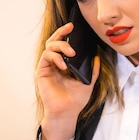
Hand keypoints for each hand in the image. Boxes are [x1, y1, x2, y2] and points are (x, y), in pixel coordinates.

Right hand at [36, 22, 99, 139]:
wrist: (67, 112)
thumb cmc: (75, 100)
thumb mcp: (88, 83)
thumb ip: (93, 70)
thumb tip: (97, 57)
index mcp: (64, 64)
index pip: (63, 45)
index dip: (66, 34)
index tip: (73, 27)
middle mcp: (54, 63)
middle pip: (54, 41)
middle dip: (61, 33)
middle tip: (70, 29)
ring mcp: (48, 67)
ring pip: (49, 46)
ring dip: (61, 46)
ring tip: (71, 53)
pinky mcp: (42, 72)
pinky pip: (46, 57)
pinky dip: (55, 57)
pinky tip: (63, 65)